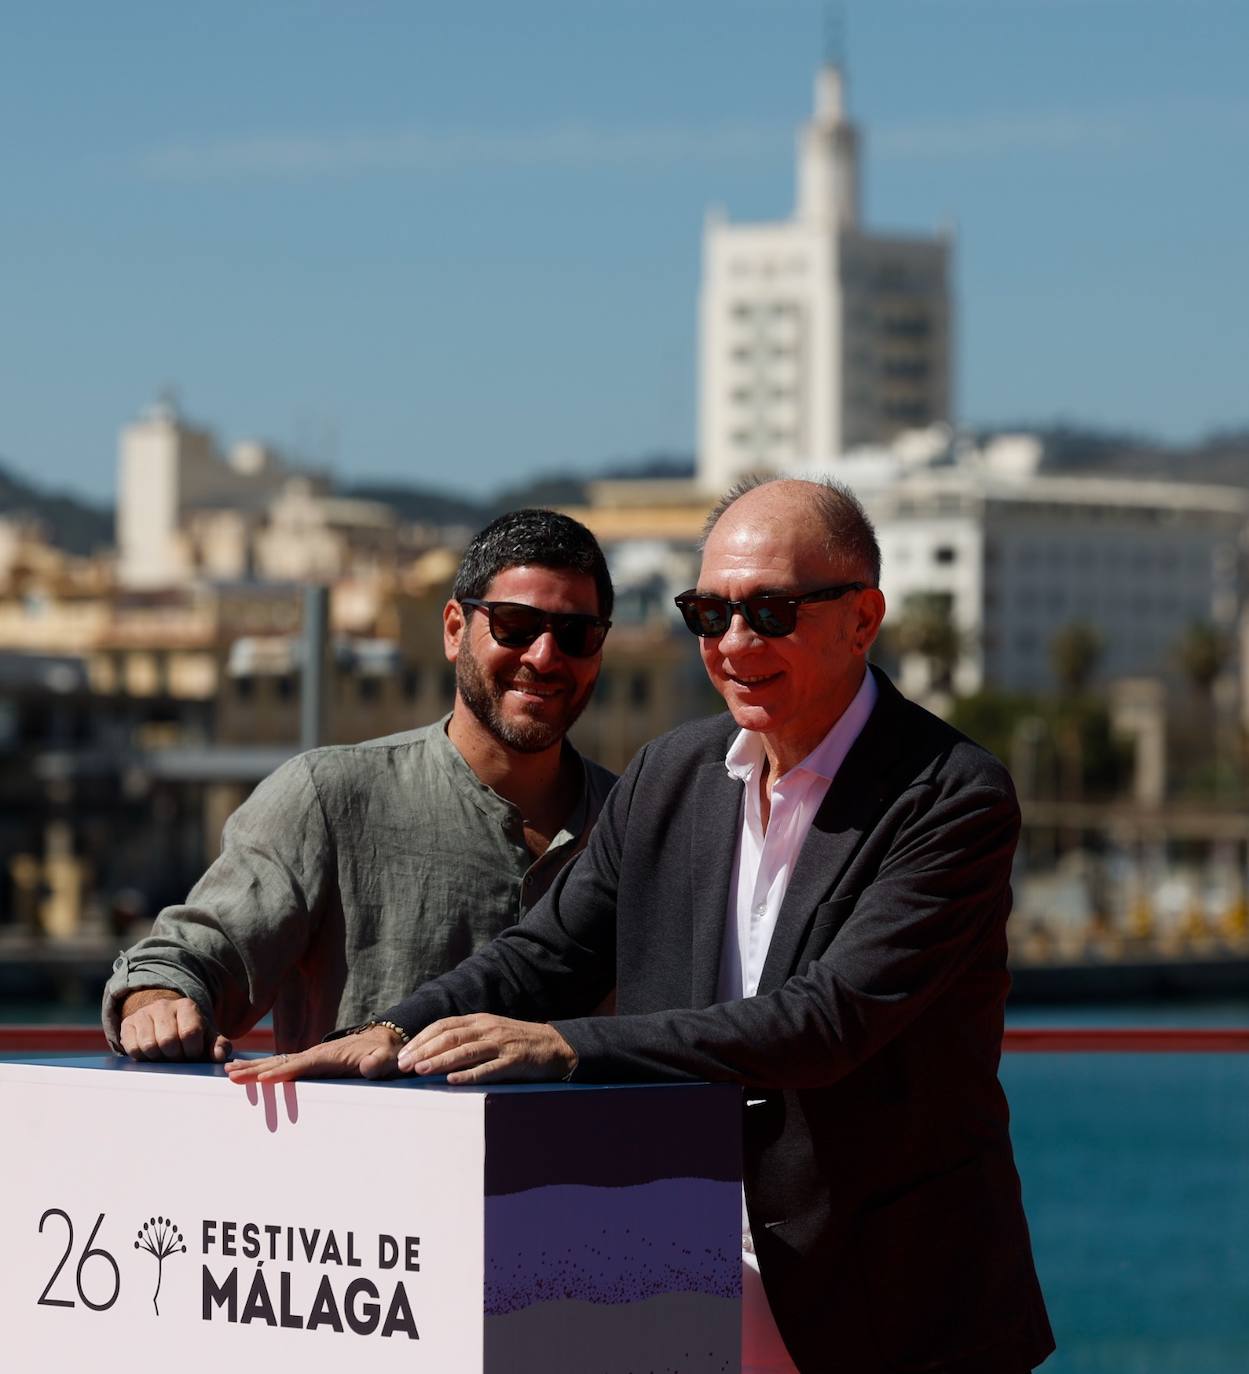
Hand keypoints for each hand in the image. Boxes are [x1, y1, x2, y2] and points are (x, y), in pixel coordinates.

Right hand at [119, 990, 231, 1061]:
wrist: (164, 1019)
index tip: (193, 1056)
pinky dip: (143, 1058)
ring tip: (165, 1057)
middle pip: (167, 1040)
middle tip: (178, 1059)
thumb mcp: (207, 1036)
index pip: (189, 1032)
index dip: (192, 1051)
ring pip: (149, 1045)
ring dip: (158, 1058)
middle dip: (175, 1057)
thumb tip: (220, 1056)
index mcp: (187, 1006)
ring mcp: (143, 1013)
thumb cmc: (189, 1032)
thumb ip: (219, 1046)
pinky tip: (151, 1055)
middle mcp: (163, 1006)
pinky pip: (132, 1048)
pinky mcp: (127, 1024)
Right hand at [224, 1026, 400, 1083]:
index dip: (284, 1072)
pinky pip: (284, 1063)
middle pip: (282, 1060)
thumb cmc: (388, 1052)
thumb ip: (379, 1063)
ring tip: (229, 1071)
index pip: (303, 1064)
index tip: (263, 1079)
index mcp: (331, 1055)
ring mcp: (313, 1055)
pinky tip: (250, 1072)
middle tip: (230, 1074)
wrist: (388, 1038)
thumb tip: (367, 1067)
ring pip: (279, 1061)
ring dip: (254, 1067)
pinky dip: (265, 1067)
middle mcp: (317, 1052)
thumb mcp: (389, 1058)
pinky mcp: (312, 1060)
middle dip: (257, 1069)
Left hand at [396, 1015, 576, 1084]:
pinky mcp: (514, 1061)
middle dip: (423, 1050)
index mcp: (480, 1020)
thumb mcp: (491, 1032)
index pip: (444, 1025)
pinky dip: (469, 1075)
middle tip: (403, 1065)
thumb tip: (433, 1051)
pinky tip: (453, 1080)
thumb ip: (467, 1037)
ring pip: (465, 1051)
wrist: (555, 1046)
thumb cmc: (518, 1042)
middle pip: (450, 1037)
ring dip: (440, 1061)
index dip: (421, 1039)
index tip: (403, 1053)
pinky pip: (488, 1068)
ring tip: (420, 1071)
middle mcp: (488, 1029)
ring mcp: (501, 1044)